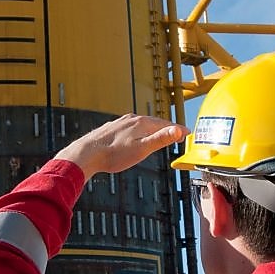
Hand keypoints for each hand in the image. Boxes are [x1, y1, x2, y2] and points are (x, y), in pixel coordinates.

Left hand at [54, 114, 189, 178]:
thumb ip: (161, 139)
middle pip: (154, 123)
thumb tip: (179, 130)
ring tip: (158, 136)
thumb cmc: (114, 154)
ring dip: (151, 130)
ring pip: (141, 125)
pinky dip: (138, 132)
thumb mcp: (142, 149)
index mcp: (142, 123)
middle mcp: (131, 119)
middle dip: (166, 129)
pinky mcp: (111, 129)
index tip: (187, 134)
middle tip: (176, 134)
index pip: (166, 125)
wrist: (87, 154)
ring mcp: (120, 123)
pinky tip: (134, 138)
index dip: (178, 130)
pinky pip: (130, 128)